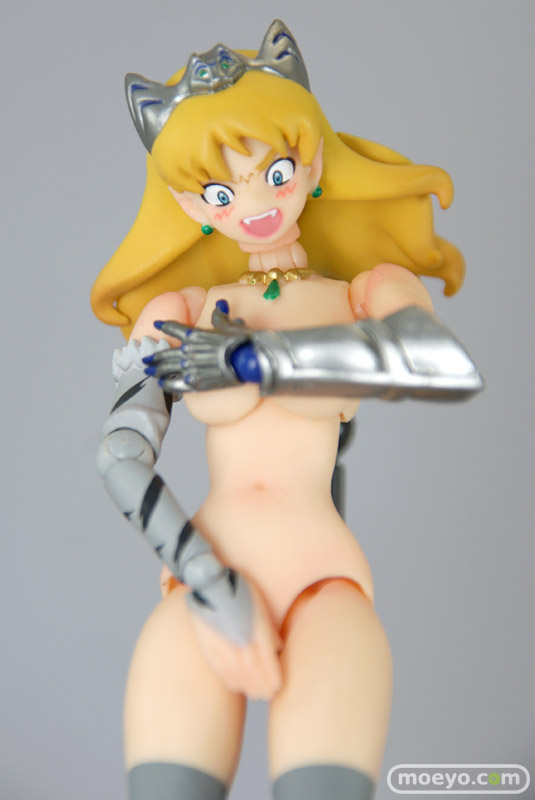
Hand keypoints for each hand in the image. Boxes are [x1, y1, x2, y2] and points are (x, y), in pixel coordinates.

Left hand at [142, 300, 251, 392]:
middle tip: (144, 358)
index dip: (164, 326)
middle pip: (166, 352)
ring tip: (148, 371)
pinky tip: (162, 384)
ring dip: (156, 370)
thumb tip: (221, 304)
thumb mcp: (230, 325)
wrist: (247, 361)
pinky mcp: (196, 383)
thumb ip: (220, 316)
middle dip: (154, 355)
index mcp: (195, 335)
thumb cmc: (240, 341)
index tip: (156, 325)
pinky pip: (177, 385)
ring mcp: (190, 368)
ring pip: (168, 369)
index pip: (175, 328)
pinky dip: (168, 385)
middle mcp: (188, 351)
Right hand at [188, 580, 281, 699]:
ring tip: (254, 693)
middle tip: (267, 694)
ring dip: (247, 686)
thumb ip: (269, 627)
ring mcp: (222, 643)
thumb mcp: (260, 603)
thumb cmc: (237, 588)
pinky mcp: (207, 645)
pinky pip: (219, 669)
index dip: (273, 677)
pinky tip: (235, 685)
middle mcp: (240, 638)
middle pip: (253, 672)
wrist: (208, 580)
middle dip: (262, 686)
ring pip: (236, 674)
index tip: (277, 686)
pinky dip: (229, 680)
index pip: (267, 662)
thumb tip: (278, 647)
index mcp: (256, 628)